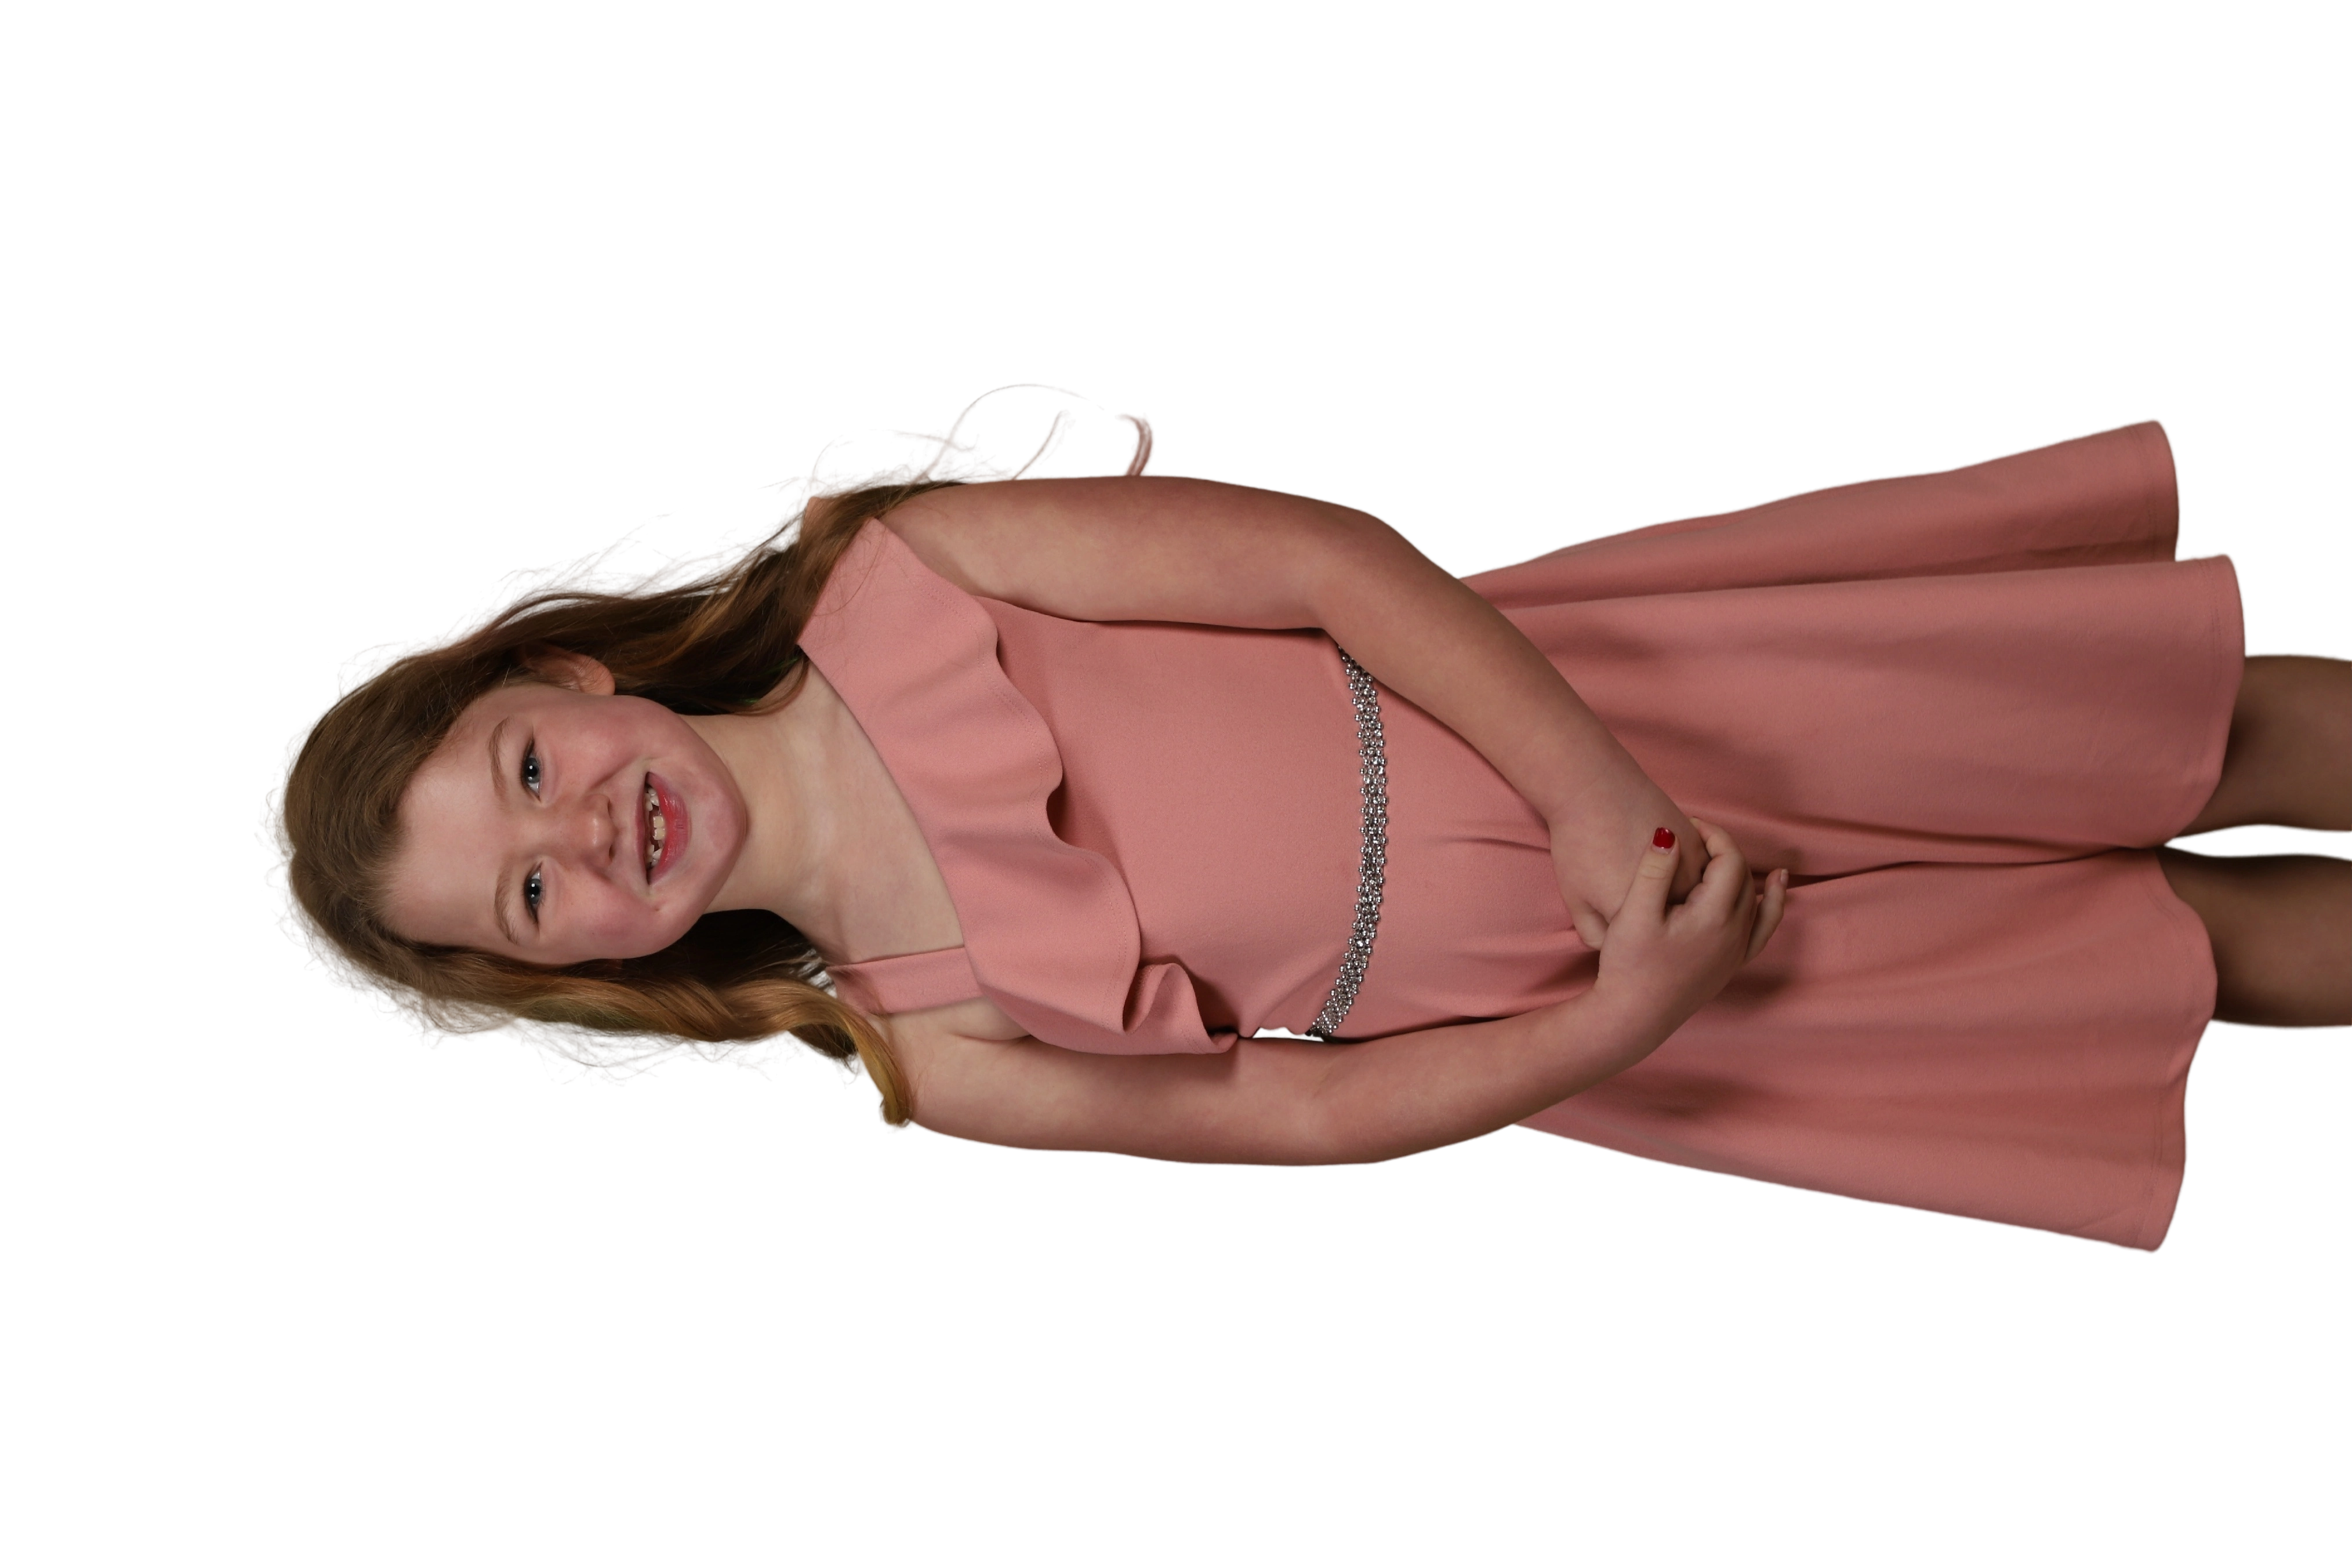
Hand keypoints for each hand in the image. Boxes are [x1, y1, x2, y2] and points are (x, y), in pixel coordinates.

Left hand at [1553, 798, 1712, 950]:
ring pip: (1694, 905)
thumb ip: (1594, 934)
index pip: (1642, 946)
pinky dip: (1690, 878)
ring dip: (1679, 901)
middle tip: (1631, 890)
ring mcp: (1689, 875)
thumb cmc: (1578, 845)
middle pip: (1672, 928)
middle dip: (1657, 921)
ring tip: (1649, 877)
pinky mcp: (1700, 850)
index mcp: (1634, 919)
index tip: (1619, 920)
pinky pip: (1703, 879)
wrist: (1594, 788)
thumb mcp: (1575, 899)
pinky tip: (1665, 862)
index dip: (1630, 935)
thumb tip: (1613, 949)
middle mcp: (1669, 901)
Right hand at [1592, 817, 1786, 1030]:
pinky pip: (1762, 928)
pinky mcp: (1730, 965)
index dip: (1712, 834)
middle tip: (1693, 837)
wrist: (1633, 1017)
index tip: (1687, 824)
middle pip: (1743, 876)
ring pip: (1754, 899)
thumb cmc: (1628, 966)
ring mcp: (1735, 952)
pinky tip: (1772, 890)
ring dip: (1743, 872)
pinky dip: (1771, 905)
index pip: (1730, 860)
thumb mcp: (1633, 914)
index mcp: (1713, 917)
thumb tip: (1669, 833)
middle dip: (1723, 850)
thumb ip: (1653, 871)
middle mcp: (1734, 933)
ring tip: (1731, 853)